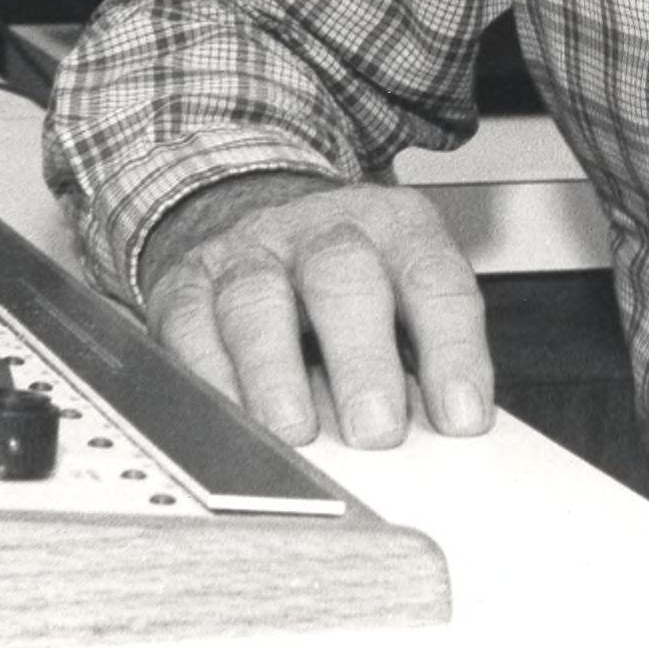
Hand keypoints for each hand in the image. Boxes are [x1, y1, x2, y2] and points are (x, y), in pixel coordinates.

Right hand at [138, 170, 493, 450]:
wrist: (255, 212)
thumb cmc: (346, 281)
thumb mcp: (405, 298)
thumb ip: (424, 359)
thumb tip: (440, 435)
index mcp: (395, 227)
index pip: (433, 279)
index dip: (452, 349)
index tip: (461, 416)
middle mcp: (322, 229)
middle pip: (342, 275)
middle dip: (362, 359)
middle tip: (376, 430)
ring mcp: (249, 252)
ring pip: (257, 298)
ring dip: (278, 373)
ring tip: (296, 432)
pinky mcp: (187, 284)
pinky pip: (191, 326)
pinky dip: (211, 379)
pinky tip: (232, 417)